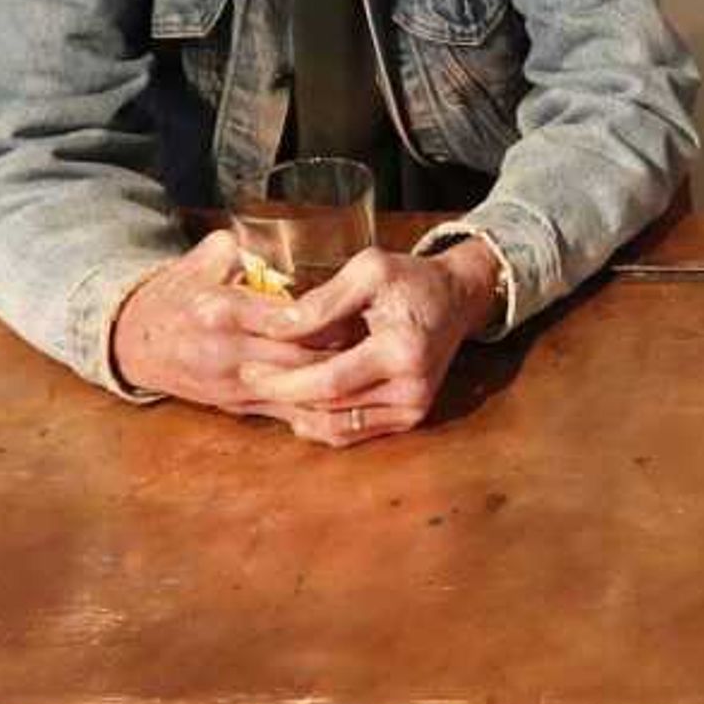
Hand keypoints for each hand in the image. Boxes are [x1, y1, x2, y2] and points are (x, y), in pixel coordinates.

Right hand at [110, 233, 346, 414]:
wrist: (135, 343)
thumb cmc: (174, 295)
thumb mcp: (200, 260)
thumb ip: (237, 246)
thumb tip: (270, 238)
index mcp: (220, 311)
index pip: (284, 319)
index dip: (324, 318)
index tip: (355, 308)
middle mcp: (227, 352)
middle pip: (297, 359)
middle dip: (338, 353)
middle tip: (374, 338)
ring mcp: (232, 384)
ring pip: (296, 391)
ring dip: (333, 383)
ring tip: (368, 367)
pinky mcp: (236, 406)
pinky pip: (284, 412)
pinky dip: (318, 408)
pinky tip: (349, 398)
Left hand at [237, 238, 504, 446]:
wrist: (456, 299)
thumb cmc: (410, 279)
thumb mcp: (368, 270)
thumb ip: (321, 302)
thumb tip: (275, 328)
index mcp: (402, 351)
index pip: (329, 381)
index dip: (284, 380)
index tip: (248, 369)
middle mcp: (412, 390)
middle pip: (330, 408)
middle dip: (283, 396)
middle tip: (247, 378)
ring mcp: (414, 409)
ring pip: (339, 428)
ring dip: (298, 412)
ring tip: (267, 391)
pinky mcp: (411, 418)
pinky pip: (355, 432)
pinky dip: (321, 422)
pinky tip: (296, 403)